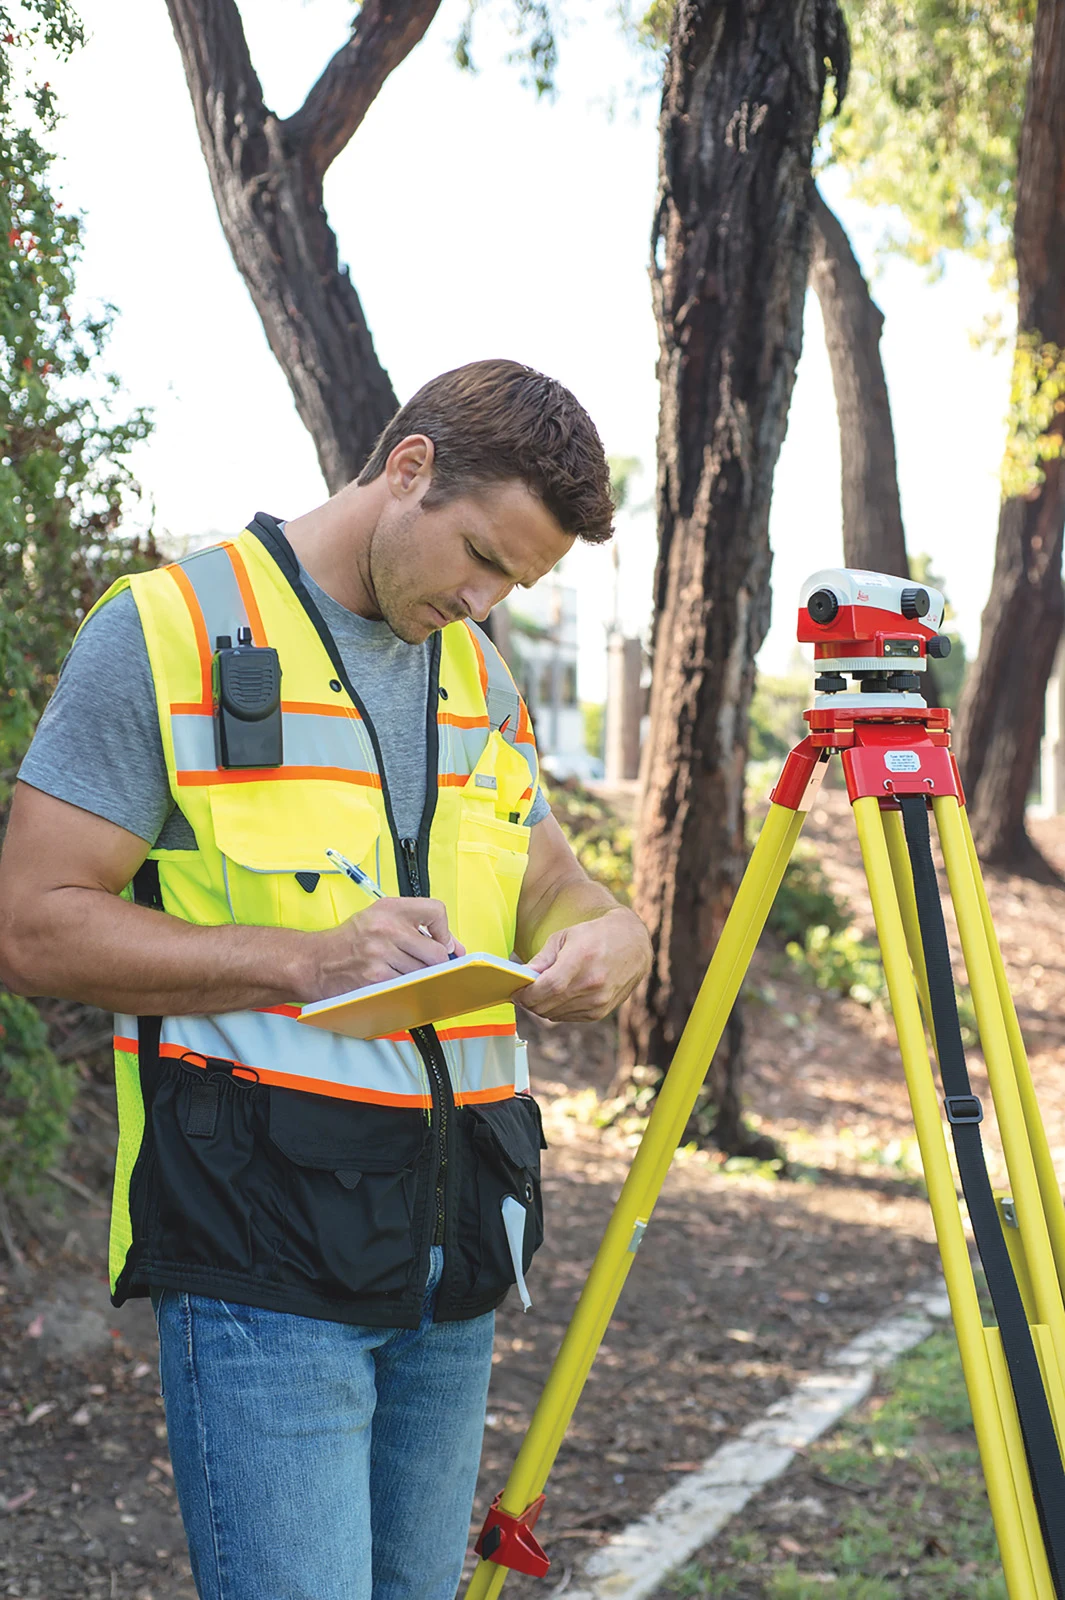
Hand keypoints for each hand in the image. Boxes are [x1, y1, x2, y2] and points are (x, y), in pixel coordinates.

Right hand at [304, 898, 465, 1000]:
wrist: (316, 962)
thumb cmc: (350, 942)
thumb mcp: (380, 920)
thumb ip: (416, 928)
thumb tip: (454, 947)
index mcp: (390, 908)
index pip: (435, 910)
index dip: (444, 930)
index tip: (441, 942)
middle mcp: (386, 927)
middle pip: (436, 951)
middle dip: (436, 963)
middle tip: (425, 966)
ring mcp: (381, 953)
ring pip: (424, 973)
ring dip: (420, 978)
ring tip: (402, 973)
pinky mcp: (376, 977)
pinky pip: (407, 986)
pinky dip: (405, 988)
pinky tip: (393, 982)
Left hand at [519, 908, 650, 1022]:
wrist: (632, 945)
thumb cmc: (594, 936)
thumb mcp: (565, 937)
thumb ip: (542, 959)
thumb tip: (522, 977)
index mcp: (582, 960)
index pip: (547, 987)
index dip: (527, 993)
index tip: (515, 992)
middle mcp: (592, 984)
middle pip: (548, 1005)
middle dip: (529, 1002)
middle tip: (521, 994)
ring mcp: (598, 1001)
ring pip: (555, 1015)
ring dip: (541, 1007)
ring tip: (537, 994)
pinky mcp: (600, 1012)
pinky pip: (567, 1017)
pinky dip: (556, 1010)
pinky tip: (555, 998)